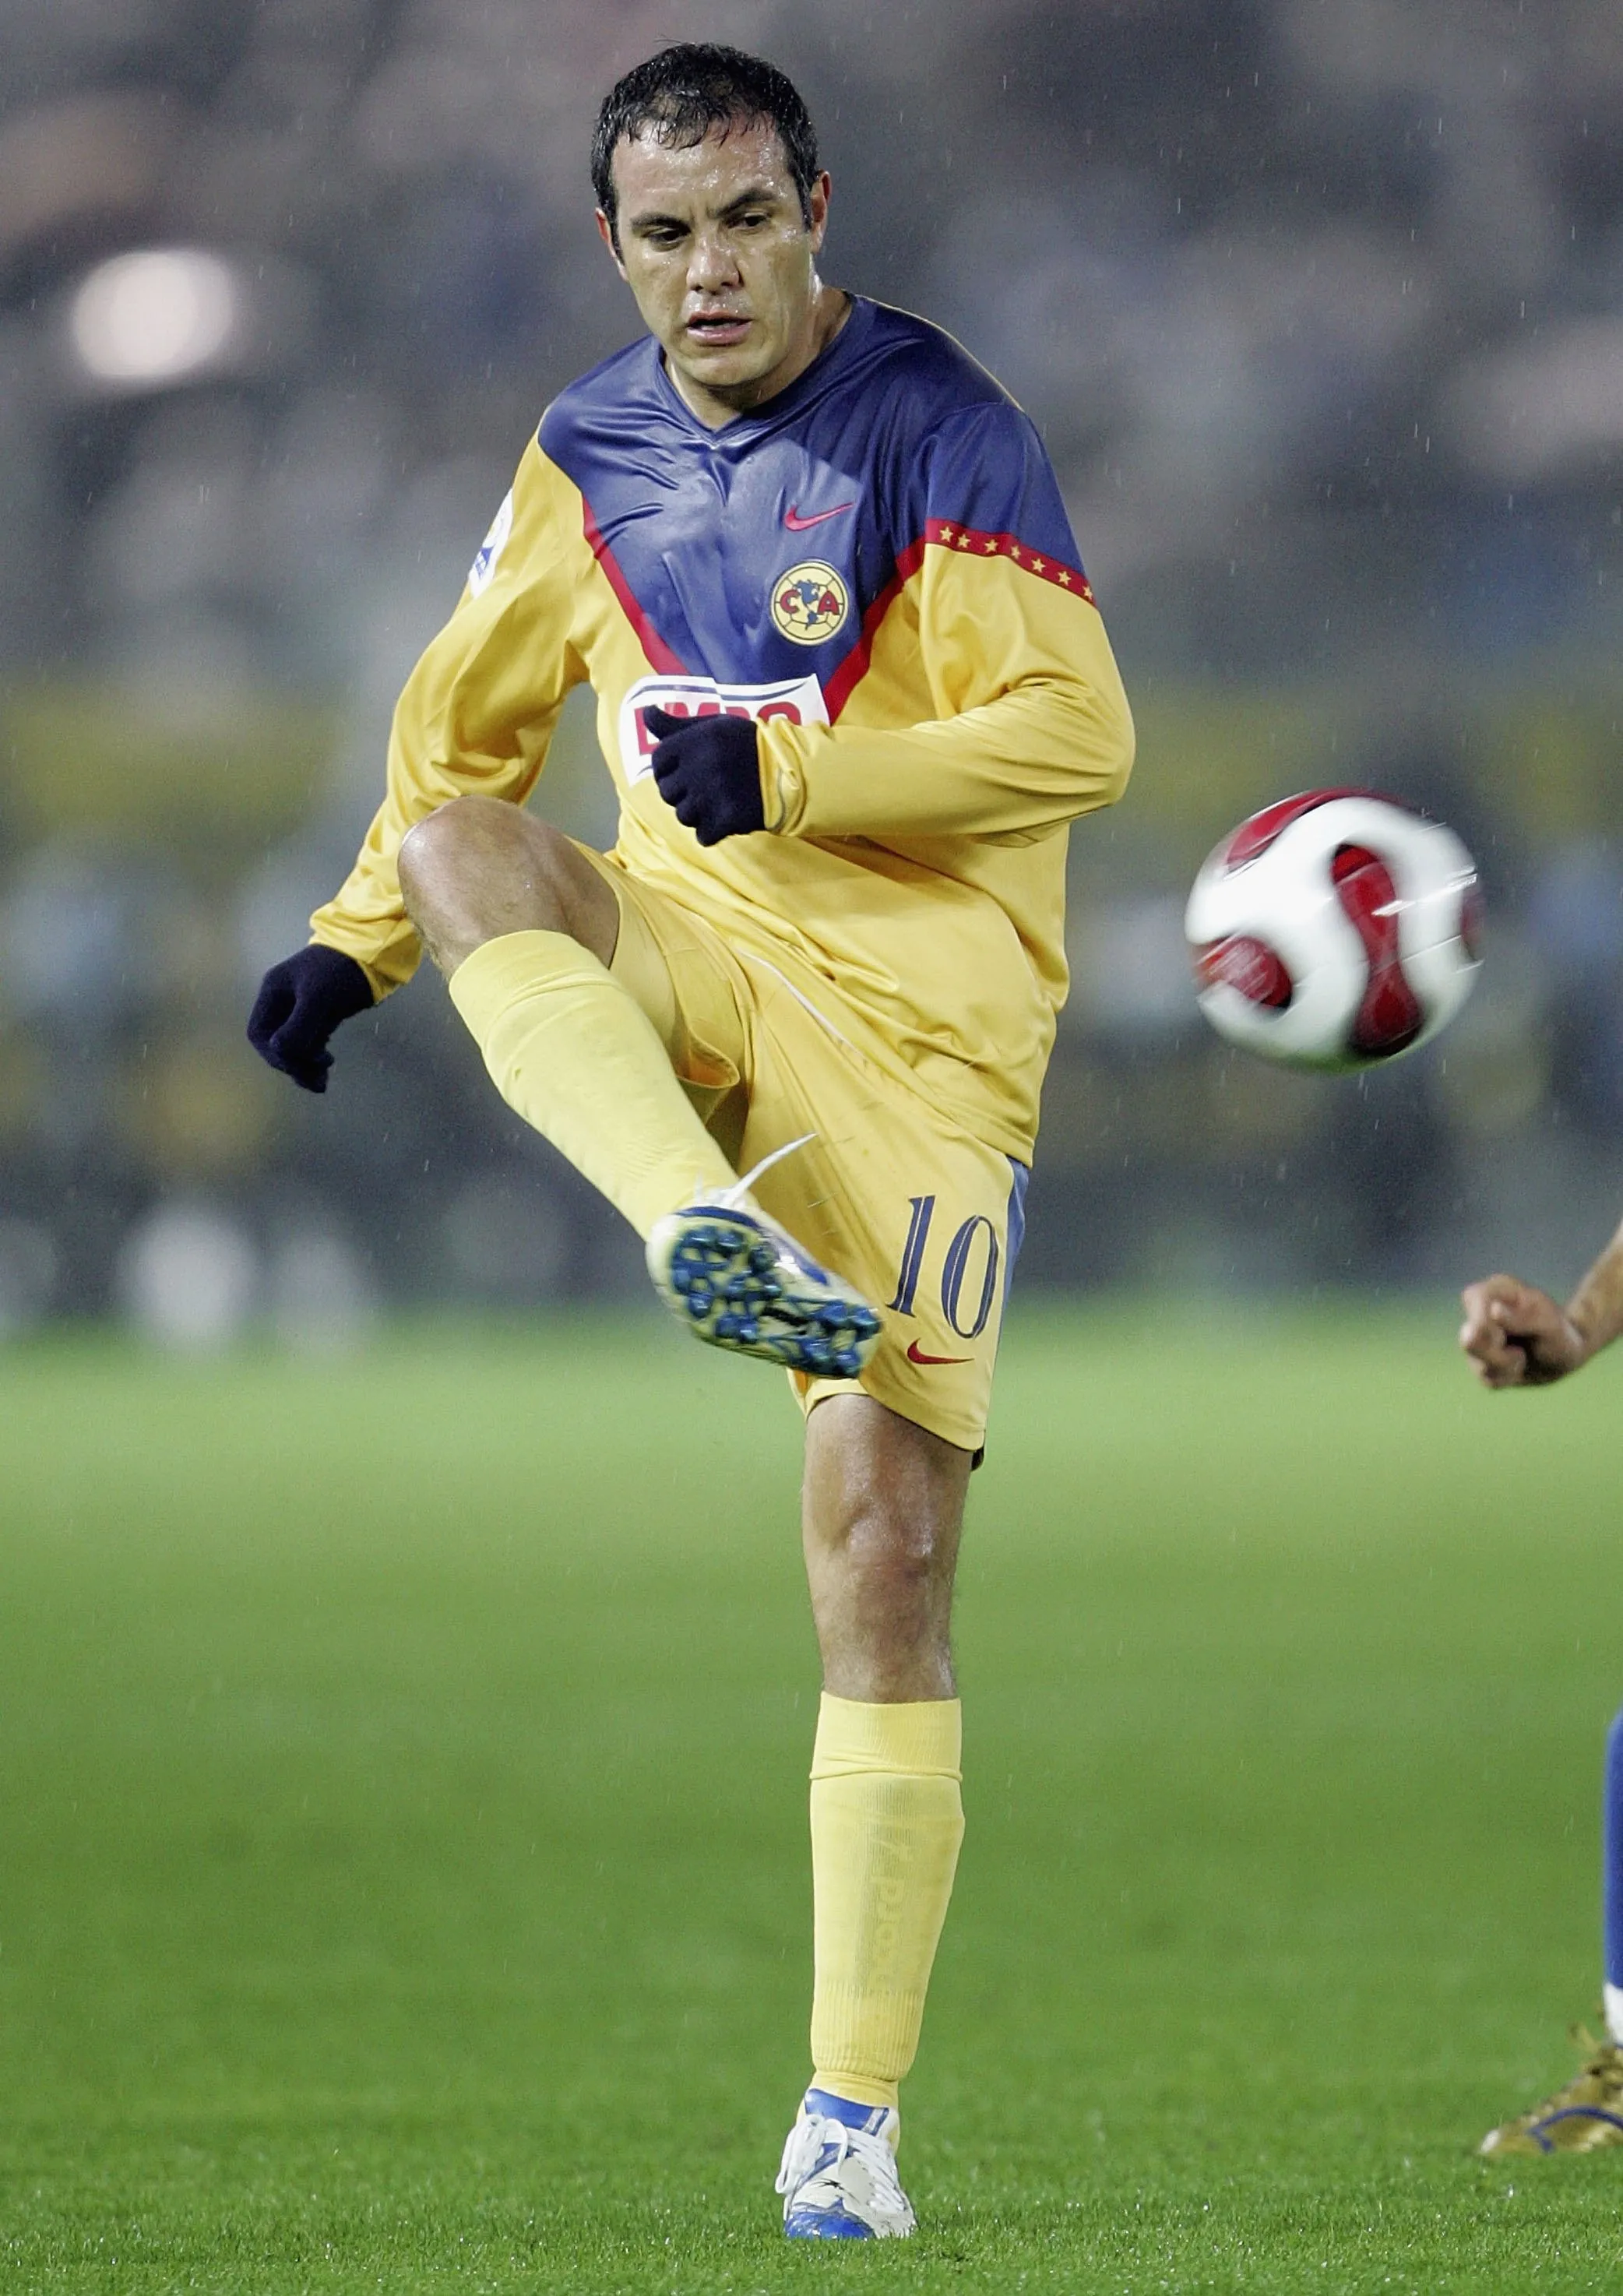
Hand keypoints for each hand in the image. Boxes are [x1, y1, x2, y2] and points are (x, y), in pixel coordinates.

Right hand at [247, 944, 373, 1092]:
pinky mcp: (322, 1015)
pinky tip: (327, 1067)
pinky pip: (312, 1043)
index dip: (272, 1054)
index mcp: (274, 993)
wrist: (373, 952)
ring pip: (295, 1046)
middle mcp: (284, 1002)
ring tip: (323, 1081)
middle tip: (316, 1078)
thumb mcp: (318, 996)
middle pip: (276, 1043)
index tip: (293, 1065)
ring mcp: (302, 1010)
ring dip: (305, 1066)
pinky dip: (317, 1059)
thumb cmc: (340, 969)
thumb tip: (279, 1051)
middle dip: (293, 1063)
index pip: (259, 1033)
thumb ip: (298, 1025)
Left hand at [644, 707, 764, 845]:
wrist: (789, 770)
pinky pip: (703, 836)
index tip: (686, 770)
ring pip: (683, 816)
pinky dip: (713, 832)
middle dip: (682, 792)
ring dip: (698, 813)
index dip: (668, 768)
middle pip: (667, 792)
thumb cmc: (745, 745)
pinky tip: (727, 817)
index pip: (658, 761)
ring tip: (718, 801)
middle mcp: (698, 767)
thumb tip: (646, 713)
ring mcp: (711, 796)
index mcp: (693, 741)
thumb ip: (675, 725)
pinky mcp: (726, 819)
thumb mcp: (712, 726)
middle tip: (706, 786)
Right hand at [1458, 1274, 1588, 1388]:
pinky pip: (1485, 1377)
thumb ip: (1521, 1318)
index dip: (1485, 1324)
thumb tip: (1493, 1310)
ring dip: (1505, 1367)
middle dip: (1498, 1353)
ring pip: (1476, 1362)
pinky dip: (1506, 1378)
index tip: (1504, 1337)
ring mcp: (1477, 1336)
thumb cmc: (1561, 1334)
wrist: (1566, 1357)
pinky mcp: (1479, 1359)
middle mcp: (1480, 1310)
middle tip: (1520, 1352)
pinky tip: (1517, 1367)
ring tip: (1522, 1358)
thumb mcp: (1550, 1324)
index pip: (1474, 1299)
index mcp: (1496, 1289)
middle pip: (1470, 1337)